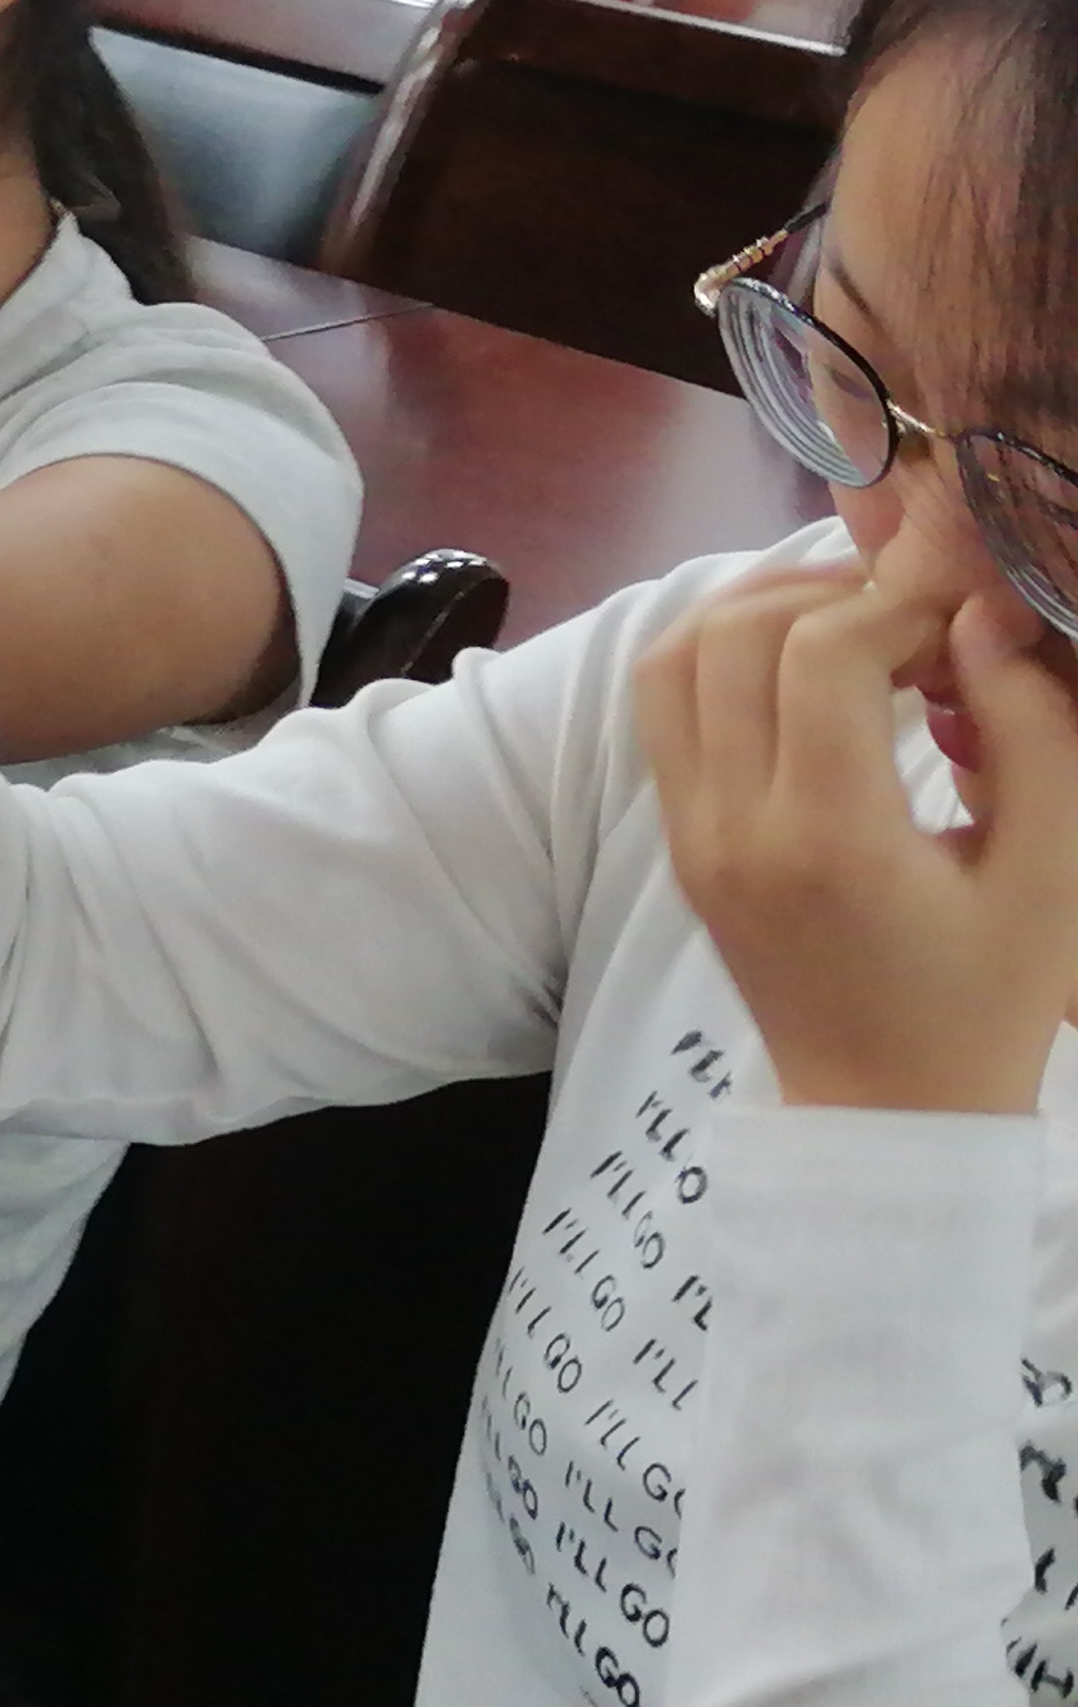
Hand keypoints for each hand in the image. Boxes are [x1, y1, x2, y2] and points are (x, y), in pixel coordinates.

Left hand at [638, 561, 1077, 1112]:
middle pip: (729, 639)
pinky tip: (810, 671)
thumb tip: (980, 615)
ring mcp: (691, 838)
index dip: (897, 606)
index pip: (820, 654)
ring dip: (757, 615)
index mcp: (828, 838)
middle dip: (824, 595)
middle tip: (907, 618)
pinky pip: (667, 717)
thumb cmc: (988, 1000)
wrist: (884, 1110)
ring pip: (672, 666)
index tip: (959, 626)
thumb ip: (1029, 730)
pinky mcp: (679, 846)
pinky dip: (723, 662)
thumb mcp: (1052, 868)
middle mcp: (734, 829)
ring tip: (853, 624)